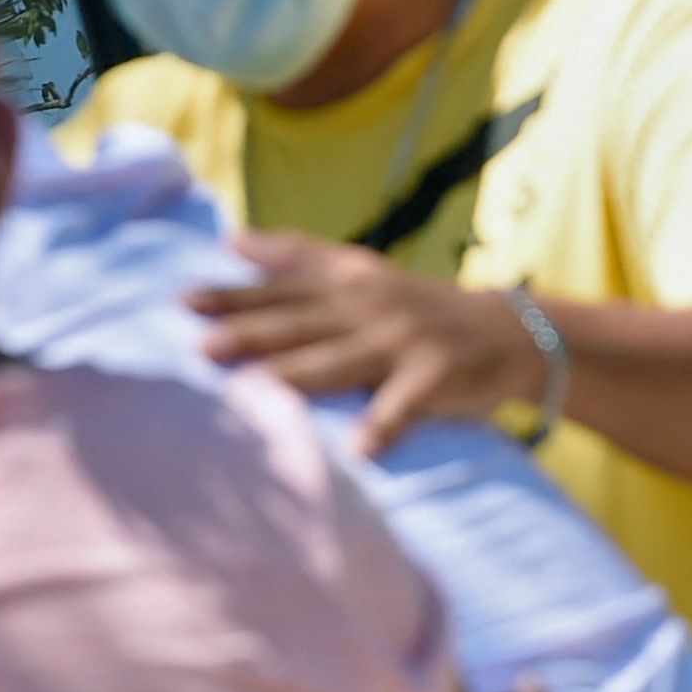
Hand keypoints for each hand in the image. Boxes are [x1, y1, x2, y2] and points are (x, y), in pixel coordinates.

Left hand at [190, 232, 545, 456]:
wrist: (508, 330)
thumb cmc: (418, 307)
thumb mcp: (361, 271)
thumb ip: (298, 258)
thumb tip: (230, 242)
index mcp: (348, 282)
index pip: (282, 287)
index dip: (234, 293)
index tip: (184, 301)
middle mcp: (370, 306)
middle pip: (300, 323)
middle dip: (250, 333)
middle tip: (202, 348)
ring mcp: (402, 341)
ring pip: (340, 361)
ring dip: (297, 376)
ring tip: (256, 393)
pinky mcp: (435, 376)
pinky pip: (404, 405)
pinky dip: (384, 425)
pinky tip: (360, 449)